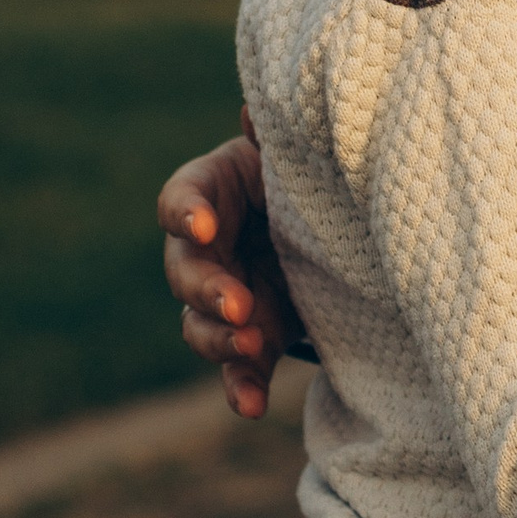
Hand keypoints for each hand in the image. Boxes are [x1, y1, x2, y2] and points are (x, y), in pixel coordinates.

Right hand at [160, 122, 297, 420]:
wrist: (336, 221)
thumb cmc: (305, 175)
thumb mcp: (294, 156)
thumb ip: (273, 141)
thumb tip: (253, 110)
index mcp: (210, 192)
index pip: (180, 201)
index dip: (185, 212)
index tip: (203, 222)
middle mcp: (206, 248)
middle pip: (185, 271)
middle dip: (208, 289)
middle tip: (237, 303)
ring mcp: (223, 296)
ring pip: (199, 325)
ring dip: (219, 340)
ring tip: (248, 345)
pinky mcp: (249, 336)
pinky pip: (235, 369)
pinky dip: (240, 388)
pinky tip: (251, 407)